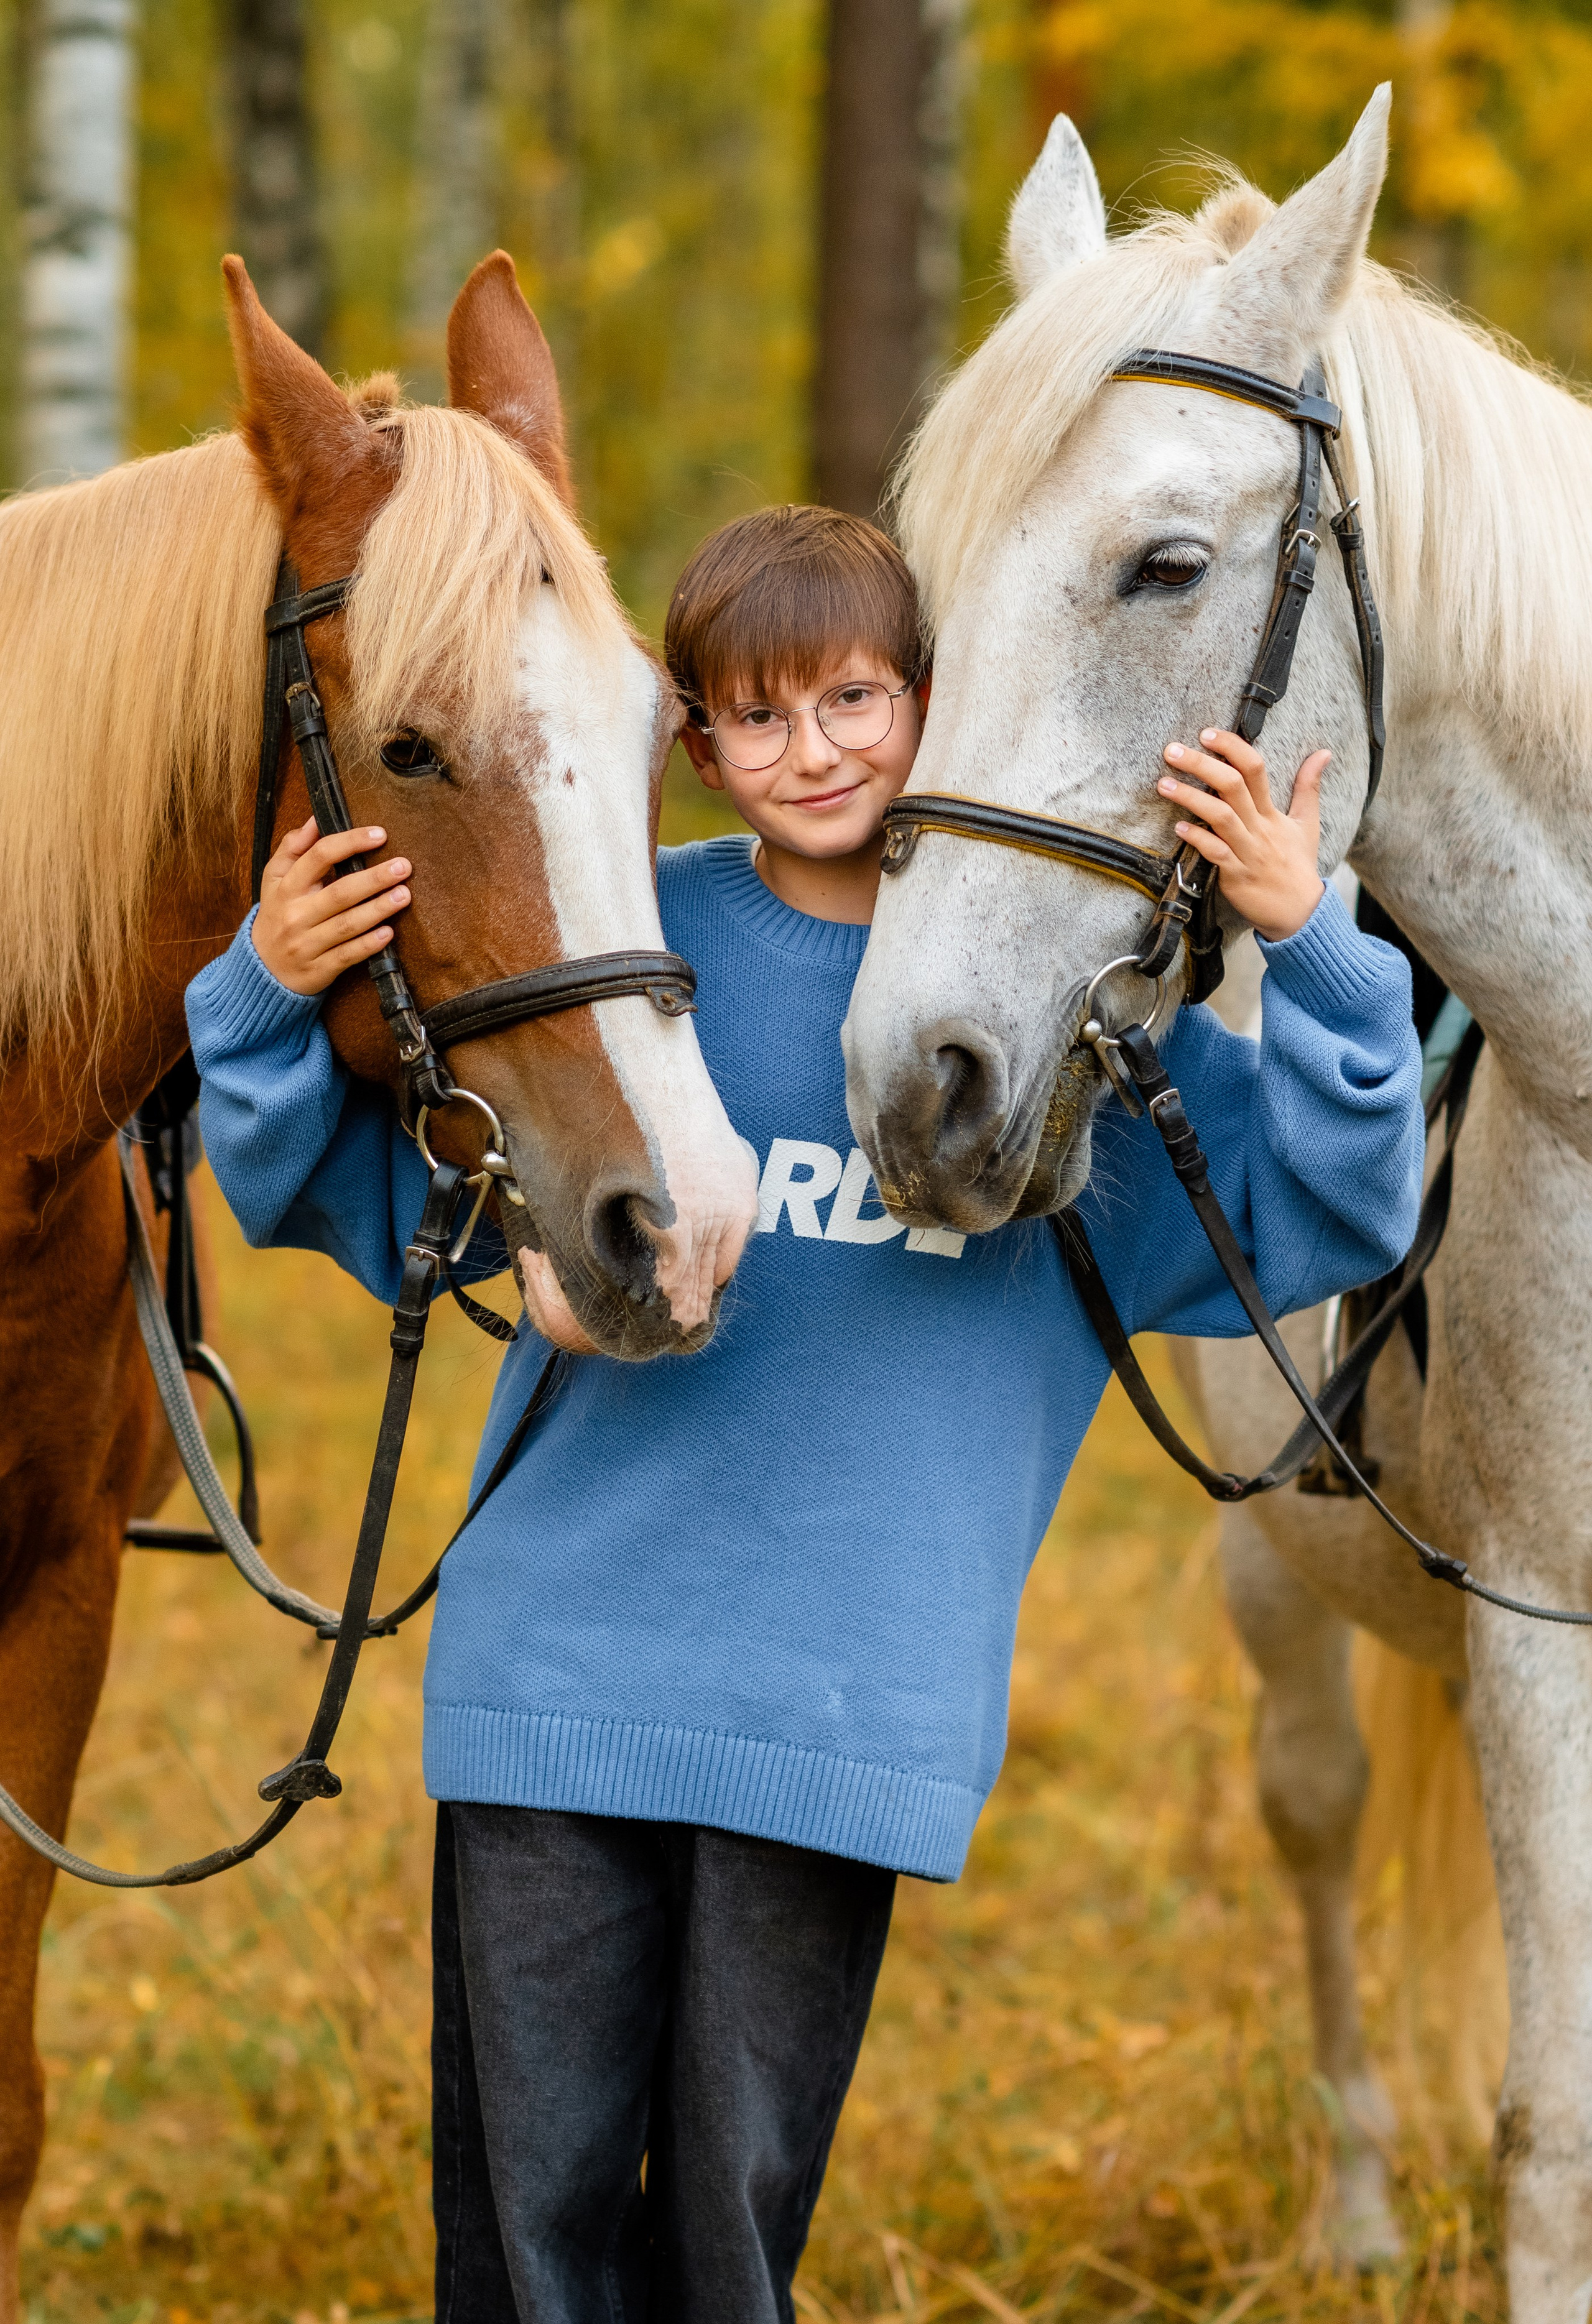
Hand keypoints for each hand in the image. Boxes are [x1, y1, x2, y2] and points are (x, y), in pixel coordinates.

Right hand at [254, 818, 412, 994]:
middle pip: (340, 892)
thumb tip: (316, 819)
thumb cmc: (277, 913)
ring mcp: (307, 943)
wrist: (262, 967)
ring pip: (347, 924)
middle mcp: (296, 914)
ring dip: (379, 909)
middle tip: (403, 866)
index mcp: (286, 887)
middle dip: (374, 879)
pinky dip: (369, 944)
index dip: (350, 843)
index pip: (319, 856)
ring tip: (405, 895)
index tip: (380, 834)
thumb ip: (293, 847)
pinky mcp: (319, 969)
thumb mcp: (274, 878)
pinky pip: (348, 955)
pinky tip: (389, 933)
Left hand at [1157, 730, 1327, 941]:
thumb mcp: (1308, 822)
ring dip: (1191, 798)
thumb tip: (1322, 752)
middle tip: (1173, 750)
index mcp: (1273, 812)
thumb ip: (1309, 786)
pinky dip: (1197, 839)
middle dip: (1202, 764)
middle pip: (1232, 787)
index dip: (1231, 748)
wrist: (1300, 912)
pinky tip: (1179, 827)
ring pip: (1220, 817)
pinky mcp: (1236, 876)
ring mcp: (1247, 851)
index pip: (1254, 769)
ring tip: (1164, 784)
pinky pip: (1216, 853)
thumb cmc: (1298, 864)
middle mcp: (1259, 827)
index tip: (1207, 733)